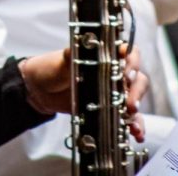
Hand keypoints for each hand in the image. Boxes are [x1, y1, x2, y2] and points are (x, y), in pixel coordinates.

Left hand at [19, 46, 148, 142]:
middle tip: (129, 104)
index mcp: (106, 55)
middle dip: (136, 91)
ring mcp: (114, 92)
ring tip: (132, 123)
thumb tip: (80, 44)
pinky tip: (136, 133)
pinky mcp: (110, 109)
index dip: (132, 63)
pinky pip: (127, 117)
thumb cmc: (52, 68)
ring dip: (137, 111)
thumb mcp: (62, 61)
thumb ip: (73, 54)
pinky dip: (134, 124)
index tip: (126, 74)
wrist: (40, 90)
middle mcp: (114, 72)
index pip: (129, 54)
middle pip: (137, 78)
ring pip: (135, 98)